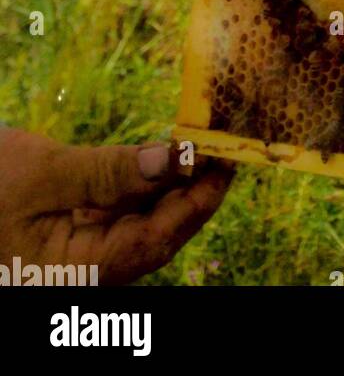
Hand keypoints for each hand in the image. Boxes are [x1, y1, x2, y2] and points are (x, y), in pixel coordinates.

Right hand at [0, 127, 232, 284]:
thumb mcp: (43, 174)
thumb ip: (109, 171)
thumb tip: (173, 160)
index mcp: (74, 275)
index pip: (152, 244)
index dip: (194, 203)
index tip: (224, 161)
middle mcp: (82, 273)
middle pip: (154, 235)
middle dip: (192, 191)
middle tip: (224, 144)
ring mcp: (78, 254)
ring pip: (141, 222)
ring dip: (172, 185)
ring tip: (203, 144)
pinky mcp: (73, 232)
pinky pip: (120, 212)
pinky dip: (144, 184)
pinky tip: (165, 156)